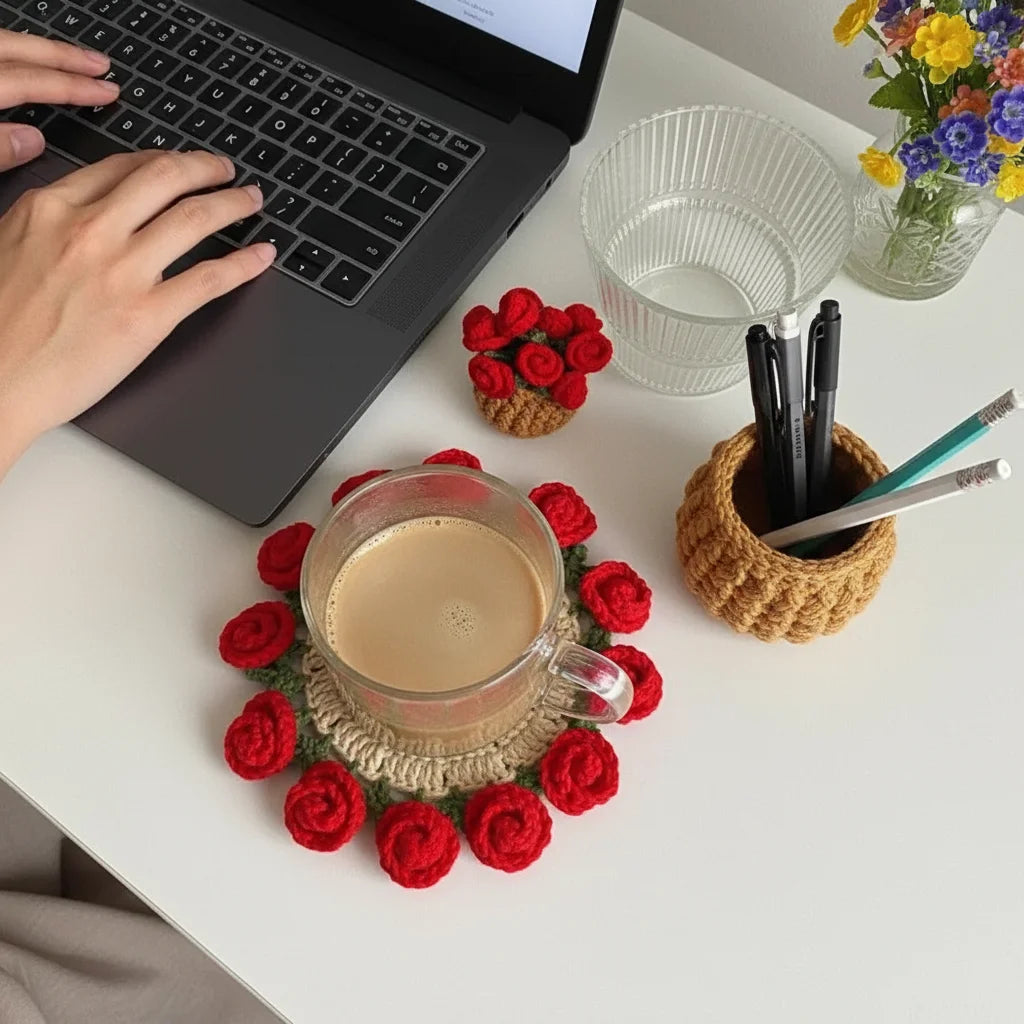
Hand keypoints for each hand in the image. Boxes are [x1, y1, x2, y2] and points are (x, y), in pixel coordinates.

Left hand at [0, 28, 118, 169]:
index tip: (108, 92)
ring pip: (4, 41)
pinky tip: (19, 62)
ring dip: (39, 49)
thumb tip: (34, 140)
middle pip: (20, 50)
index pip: (33, 81)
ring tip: (68, 58)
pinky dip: (12, 51)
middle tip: (100, 63)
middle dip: (66, 57)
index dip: (75, 87)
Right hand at [0, 150, 274, 475]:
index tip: (178, 163)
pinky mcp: (148, 316)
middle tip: (225, 170)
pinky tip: (262, 255)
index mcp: (50, 209)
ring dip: (233, 203)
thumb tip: (77, 213)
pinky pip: (210, 279)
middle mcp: (90, 231)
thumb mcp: (5, 246)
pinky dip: (245, 263)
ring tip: (251, 201)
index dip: (160, 160)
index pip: (121, 167)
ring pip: (195, 218)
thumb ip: (45, 223)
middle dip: (204, 167)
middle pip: (165, 178)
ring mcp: (123, 272)